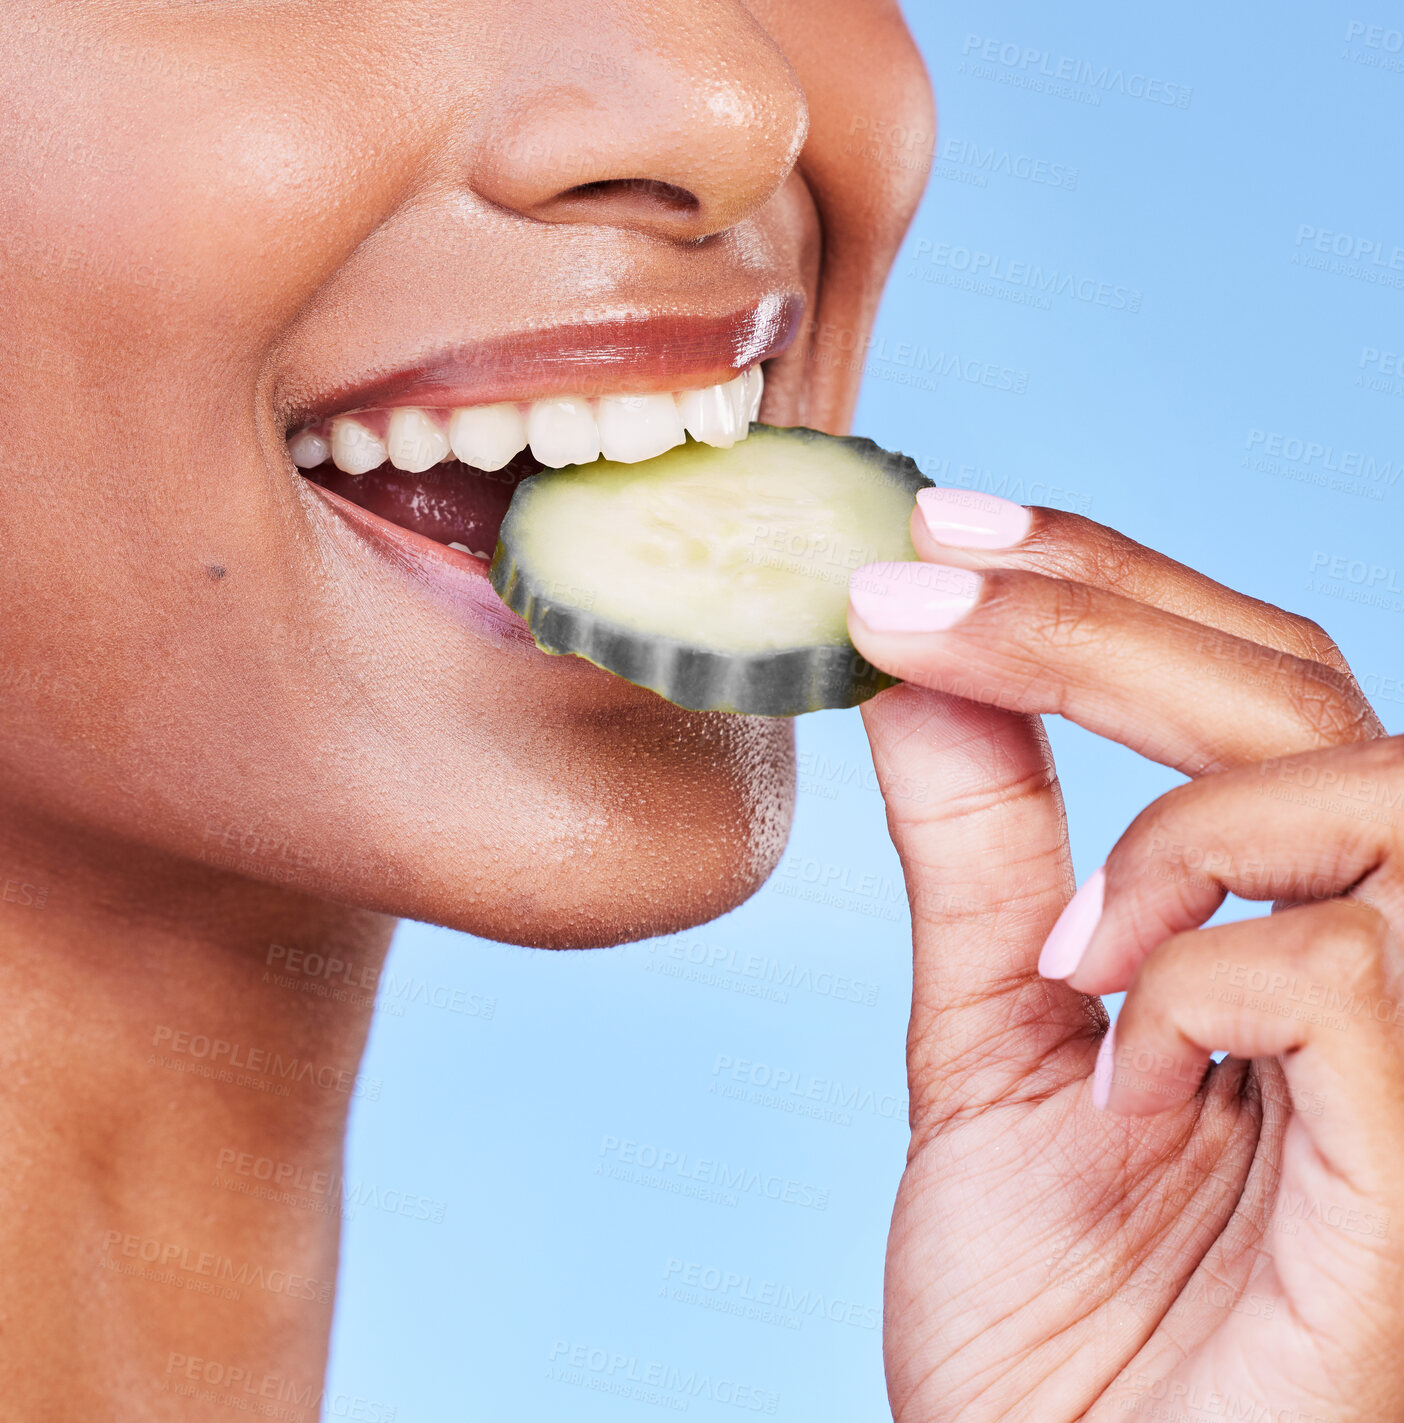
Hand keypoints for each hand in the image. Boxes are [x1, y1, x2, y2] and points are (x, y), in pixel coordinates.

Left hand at [845, 488, 1403, 1421]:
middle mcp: (1383, 964)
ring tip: (1060, 952)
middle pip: (1302, 694)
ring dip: (1173, 833)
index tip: (935, 531)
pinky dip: (1204, 990)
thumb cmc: (1051, 1312)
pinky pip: (1358, 984)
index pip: (1245, 683)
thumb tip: (918, 669)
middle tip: (916, 586)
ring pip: (1372, 800)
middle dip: (1093, 619)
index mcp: (1285, 928)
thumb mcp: (992, 1039)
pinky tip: (1116, 1084)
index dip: (1101, 581)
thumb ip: (983, 856)